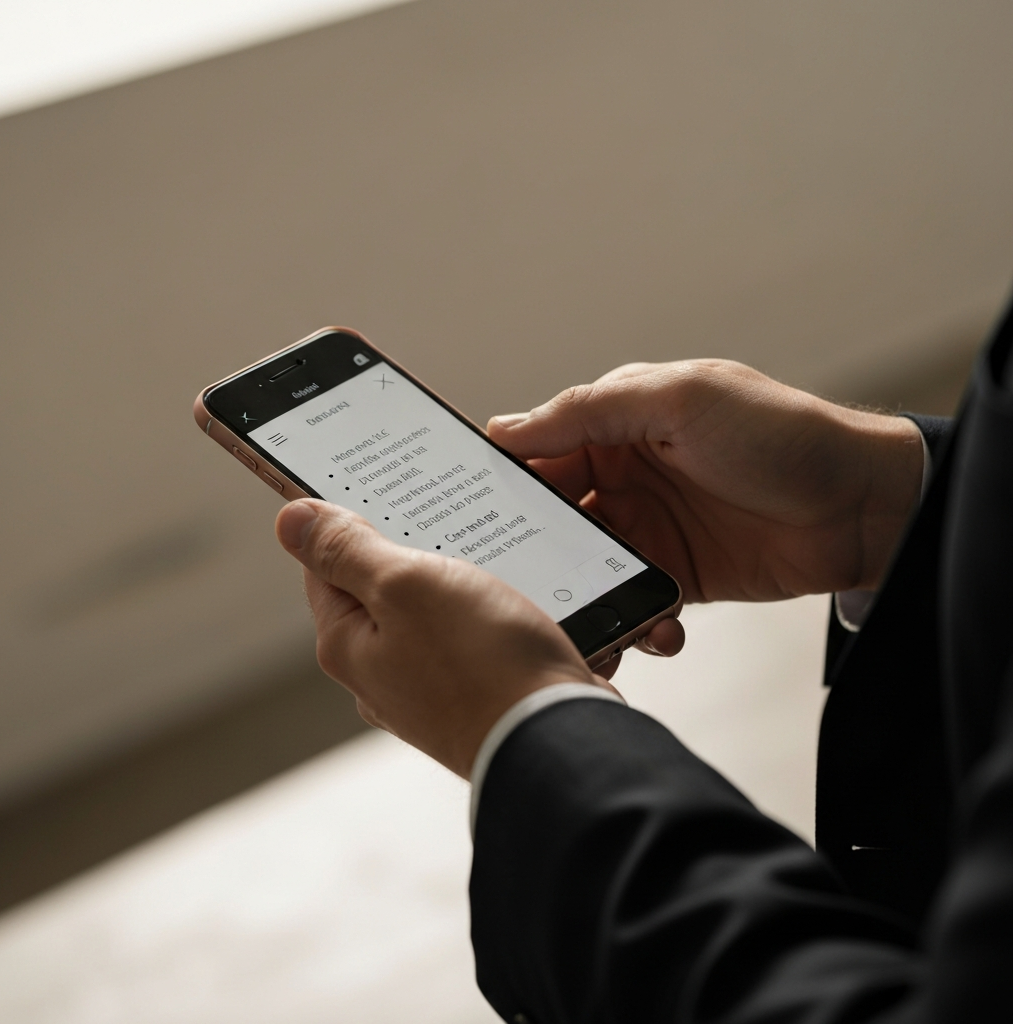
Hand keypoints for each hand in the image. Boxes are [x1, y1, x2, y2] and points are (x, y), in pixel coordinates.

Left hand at [276, 500, 610, 778]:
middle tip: (446, 517)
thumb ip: (348, 551)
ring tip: (493, 557)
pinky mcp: (478, 696)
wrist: (559, 740)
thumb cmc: (482, 664)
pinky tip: (520, 598)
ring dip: (460, 581)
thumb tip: (291, 520)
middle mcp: (382, 672)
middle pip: (382, 590)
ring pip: (435, 612)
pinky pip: (474, 639)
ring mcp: (431, 689)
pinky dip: (492, 614)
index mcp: (348, 644)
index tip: (382, 492)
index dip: (350, 523)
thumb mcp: (406, 585)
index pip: (326, 566)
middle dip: (413, 551)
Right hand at [488, 359, 922, 628]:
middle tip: (515, 593)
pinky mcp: (674, 576)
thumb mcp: (681, 398)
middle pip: (549, 520)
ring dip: (578, 601)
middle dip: (530, 556)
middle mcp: (622, 477)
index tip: (463, 519)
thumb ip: (591, 409)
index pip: (536, 453)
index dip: (498, 483)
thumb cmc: (777, 432)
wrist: (861, 504)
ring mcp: (646, 530)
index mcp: (615, 425)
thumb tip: (506, 429)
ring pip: (583, 570)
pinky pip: (629, 604)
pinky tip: (656, 632)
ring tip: (582, 631)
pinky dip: (632, 624)